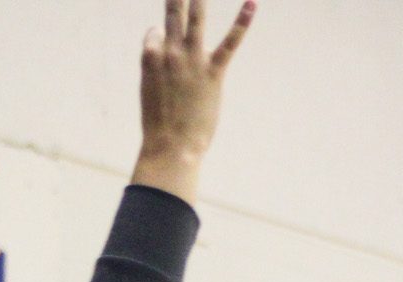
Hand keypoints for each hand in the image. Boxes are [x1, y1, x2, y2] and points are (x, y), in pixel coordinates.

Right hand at [135, 0, 255, 195]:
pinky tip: (252, 5)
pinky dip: (242, 23)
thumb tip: (164, 60)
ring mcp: (191, 61)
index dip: (161, 36)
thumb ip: (156, 71)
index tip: (165, 47)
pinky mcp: (212, 72)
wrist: (171, 146)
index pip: (156, 32)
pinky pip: (229, 43)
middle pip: (173, 14)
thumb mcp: (150, 93)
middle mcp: (169, 53)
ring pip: (196, 21)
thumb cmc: (160, 125)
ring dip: (199, 1)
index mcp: (150, 58)